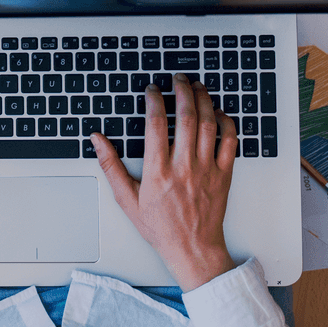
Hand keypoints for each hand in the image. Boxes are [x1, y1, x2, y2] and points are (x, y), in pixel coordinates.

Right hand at [91, 75, 238, 290]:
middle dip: (182, 91)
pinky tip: (218, 112)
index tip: (152, 90)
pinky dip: (226, 122)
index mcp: (158, 172)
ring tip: (197, 87)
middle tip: (177, 79)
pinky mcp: (224, 174)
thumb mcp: (127, 199)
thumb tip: (98, 140)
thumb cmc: (160, 226)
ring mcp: (207, 170)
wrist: (192, 247)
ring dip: (204, 100)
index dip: (154, 101)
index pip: (156, 125)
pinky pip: (230, 141)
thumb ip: (111, 167)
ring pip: (209, 124)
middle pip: (186, 117)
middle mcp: (184, 167)